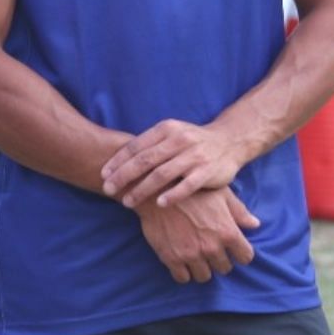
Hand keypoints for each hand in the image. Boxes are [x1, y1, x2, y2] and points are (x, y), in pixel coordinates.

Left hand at [102, 118, 248, 208]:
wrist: (229, 142)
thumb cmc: (192, 142)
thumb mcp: (171, 135)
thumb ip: (149, 146)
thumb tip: (117, 161)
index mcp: (166, 130)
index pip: (136, 146)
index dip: (118, 161)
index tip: (103, 175)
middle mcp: (179, 140)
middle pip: (145, 160)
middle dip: (123, 176)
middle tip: (108, 190)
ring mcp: (194, 156)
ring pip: (162, 174)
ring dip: (142, 189)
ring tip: (127, 202)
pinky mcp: (208, 171)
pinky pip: (187, 185)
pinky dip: (172, 194)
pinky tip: (159, 204)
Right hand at [136, 188, 259, 283]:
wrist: (157, 191)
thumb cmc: (192, 190)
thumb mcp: (220, 194)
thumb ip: (239, 212)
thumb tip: (255, 225)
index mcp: (228, 232)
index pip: (245, 257)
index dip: (240, 253)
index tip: (233, 250)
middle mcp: (212, 247)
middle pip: (224, 268)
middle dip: (219, 260)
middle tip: (210, 250)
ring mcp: (191, 255)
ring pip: (204, 276)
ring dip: (202, 268)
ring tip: (196, 256)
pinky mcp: (172, 259)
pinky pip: (182, 278)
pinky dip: (183, 272)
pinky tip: (181, 261)